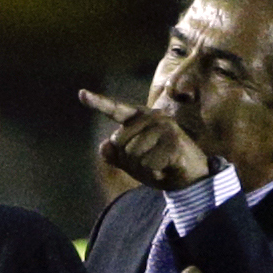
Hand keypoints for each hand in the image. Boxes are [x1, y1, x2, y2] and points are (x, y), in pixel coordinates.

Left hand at [79, 89, 208, 190]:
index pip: (115, 110)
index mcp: (140, 118)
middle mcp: (153, 117)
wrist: (191, 178)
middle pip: (120, 143)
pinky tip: (166, 168)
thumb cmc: (160, 166)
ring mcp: (165, 127)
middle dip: (130, 161)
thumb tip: (104, 147)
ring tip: (159, 164)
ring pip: (133, 155)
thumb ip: (117, 155)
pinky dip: (155, 173)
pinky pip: (148, 164)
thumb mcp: (134, 163)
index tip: (81, 93)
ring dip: (143, 169)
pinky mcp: (174, 142)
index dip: (98, 103)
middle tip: (150, 162)